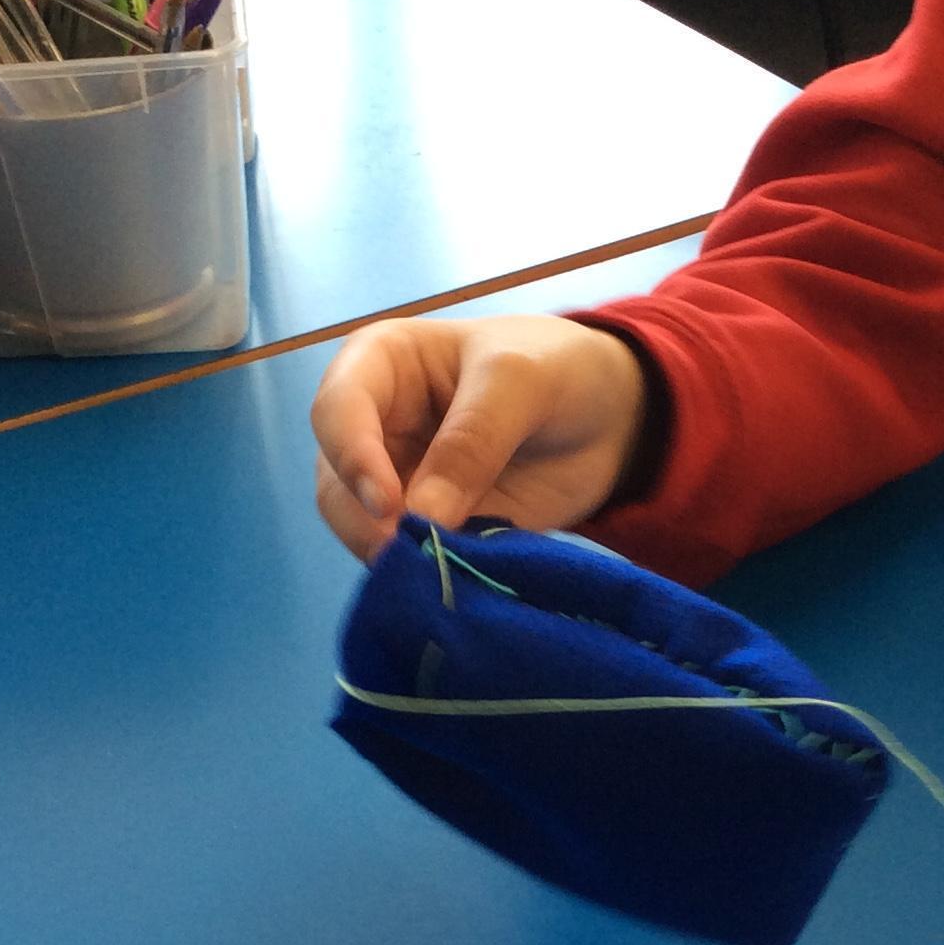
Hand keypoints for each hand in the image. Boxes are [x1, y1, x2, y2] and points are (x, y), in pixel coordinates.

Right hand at [311, 313, 649, 560]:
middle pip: (336, 482)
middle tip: (412, 551)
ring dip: (390, 554)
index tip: (389, 505)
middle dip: (366, 522)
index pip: (335, 412)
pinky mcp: (426, 527)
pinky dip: (424, 572)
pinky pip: (406, 556)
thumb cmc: (556, 370)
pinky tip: (453, 579)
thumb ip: (472, 441)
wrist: (608, 416)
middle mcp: (373, 426)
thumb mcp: (520, 383)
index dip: (352, 458)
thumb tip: (422, 518)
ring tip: (437, 569)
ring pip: (360, 529)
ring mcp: (395, 481)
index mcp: (379, 365)